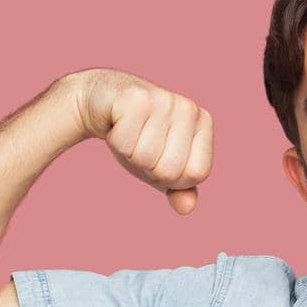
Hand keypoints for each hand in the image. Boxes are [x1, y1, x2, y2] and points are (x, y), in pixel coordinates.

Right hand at [73, 68, 213, 214]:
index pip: (197, 173)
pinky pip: (124, 143)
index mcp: (203, 123)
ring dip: (130, 153)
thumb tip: (187, 208)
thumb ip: (180, 189)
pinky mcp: (135, 98)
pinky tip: (118, 124)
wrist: (103, 102)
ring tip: (131, 133)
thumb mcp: (162, 166)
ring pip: (145, 158)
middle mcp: (188, 108)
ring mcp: (163, 100)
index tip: (160, 156)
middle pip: (170, 170)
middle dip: (149, 167)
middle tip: (141, 144)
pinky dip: (116, 141)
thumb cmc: (138, 136)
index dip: (173, 176)